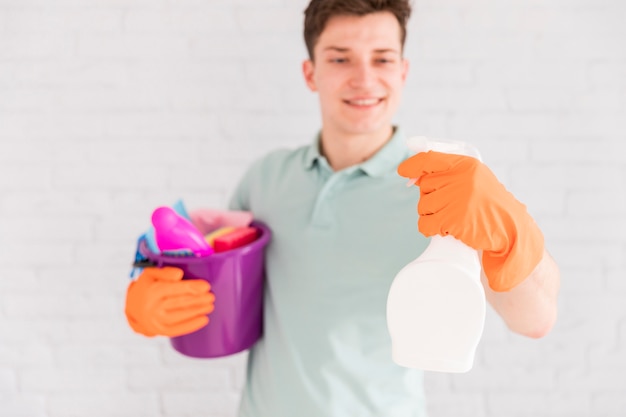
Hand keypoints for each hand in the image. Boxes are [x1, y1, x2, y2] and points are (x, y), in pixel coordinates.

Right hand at [125, 266, 215, 336]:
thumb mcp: (150, 274)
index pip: (174, 289)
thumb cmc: (146, 287)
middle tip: (211, 297)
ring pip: (180, 316)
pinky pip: (177, 329)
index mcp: (152, 291)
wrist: (132, 307)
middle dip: (198, 300)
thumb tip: (179, 275)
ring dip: (197, 311)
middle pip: (179, 303)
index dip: (191, 287)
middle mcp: (153, 307)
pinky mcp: (160, 330)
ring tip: (210, 306)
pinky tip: (204, 319)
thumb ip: (165, 272)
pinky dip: (192, 325)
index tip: (206, 286)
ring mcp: (156, 321)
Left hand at [397, 151, 543, 290]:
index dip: (413, 165)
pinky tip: (443, 229)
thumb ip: (446, 174)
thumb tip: (411, 179)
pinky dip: (429, 228)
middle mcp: (461, 178)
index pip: (429, 159)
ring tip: (452, 217)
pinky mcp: (454, 220)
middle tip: (451, 205)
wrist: (510, 229)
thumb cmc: (487, 204)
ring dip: (431, 214)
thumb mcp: (473, 179)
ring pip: (423, 206)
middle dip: (431, 198)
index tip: (403, 171)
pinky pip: (425, 224)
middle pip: (424, 186)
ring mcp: (457, 199)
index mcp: (465, 164)